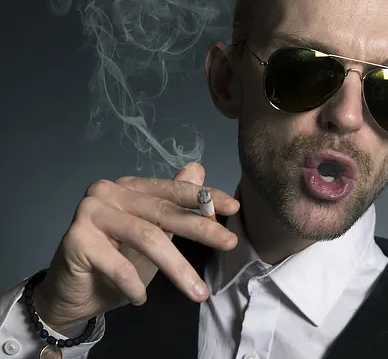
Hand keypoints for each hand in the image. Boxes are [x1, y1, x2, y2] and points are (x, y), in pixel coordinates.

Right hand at [32, 163, 238, 334]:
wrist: (72, 294)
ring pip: (147, 238)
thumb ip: (173, 205)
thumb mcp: (154, 234)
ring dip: (177, 268)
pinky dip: (134, 285)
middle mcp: (109, 192)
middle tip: (230, 243)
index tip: (234, 207)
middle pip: (164, 212)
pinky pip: (118, 264)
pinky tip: (140, 298)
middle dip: (201, 229)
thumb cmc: (116, 262)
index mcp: (130, 187)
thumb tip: (199, 169)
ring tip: (198, 293)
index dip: (204, 198)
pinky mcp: (76, 238)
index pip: (173, 190)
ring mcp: (90, 212)